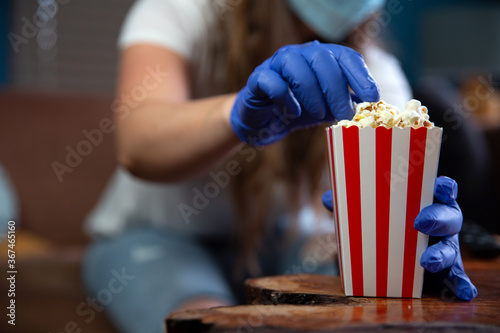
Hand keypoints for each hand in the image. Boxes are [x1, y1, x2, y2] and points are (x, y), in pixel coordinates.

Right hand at [230, 41, 379, 145]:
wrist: (263, 121)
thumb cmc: (297, 111)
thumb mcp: (326, 109)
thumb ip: (345, 105)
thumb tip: (372, 109)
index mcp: (320, 57)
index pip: (345, 56)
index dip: (360, 75)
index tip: (372, 97)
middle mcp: (299, 54)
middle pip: (322, 59)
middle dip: (337, 89)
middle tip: (345, 115)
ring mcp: (276, 63)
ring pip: (296, 66)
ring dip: (312, 93)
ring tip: (319, 115)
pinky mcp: (258, 78)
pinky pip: (273, 82)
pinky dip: (286, 98)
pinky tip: (294, 112)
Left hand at [322, 176, 476, 300]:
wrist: (392, 252)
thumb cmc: (385, 223)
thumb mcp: (367, 212)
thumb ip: (351, 205)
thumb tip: (328, 198)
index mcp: (425, 201)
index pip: (441, 189)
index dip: (445, 187)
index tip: (441, 188)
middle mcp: (440, 221)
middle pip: (449, 217)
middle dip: (437, 219)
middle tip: (420, 223)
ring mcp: (444, 245)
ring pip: (451, 248)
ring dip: (442, 254)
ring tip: (427, 262)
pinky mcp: (444, 269)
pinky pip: (456, 276)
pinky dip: (461, 283)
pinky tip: (464, 291)